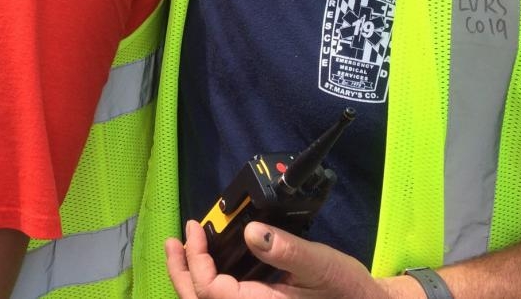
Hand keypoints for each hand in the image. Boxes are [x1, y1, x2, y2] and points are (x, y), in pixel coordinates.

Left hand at [165, 219, 404, 298]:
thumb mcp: (322, 265)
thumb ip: (287, 250)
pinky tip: (207, 265)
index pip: (213, 293)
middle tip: (172, 242)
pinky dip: (208, 284)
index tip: (195, 228)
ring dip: (190, 280)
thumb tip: (253, 232)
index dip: (196, 262)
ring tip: (179, 251)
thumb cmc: (347, 289)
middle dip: (182, 273)